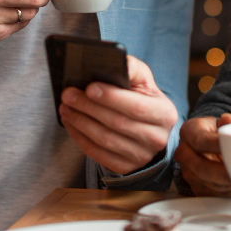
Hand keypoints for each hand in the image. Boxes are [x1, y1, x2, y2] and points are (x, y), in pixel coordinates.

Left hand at [59, 55, 179, 175]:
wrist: (148, 129)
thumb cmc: (143, 99)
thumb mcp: (145, 81)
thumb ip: (134, 69)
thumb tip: (121, 63)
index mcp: (165, 114)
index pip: (136, 107)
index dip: (112, 98)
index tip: (90, 87)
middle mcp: (157, 138)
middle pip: (117, 123)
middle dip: (89, 107)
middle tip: (68, 95)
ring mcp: (141, 156)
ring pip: (105, 140)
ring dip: (81, 122)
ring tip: (65, 107)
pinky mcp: (125, 167)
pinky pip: (98, 154)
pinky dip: (80, 138)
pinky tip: (71, 123)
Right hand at [174, 113, 230, 195]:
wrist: (210, 143)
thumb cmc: (219, 130)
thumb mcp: (225, 121)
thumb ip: (229, 121)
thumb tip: (228, 119)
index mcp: (188, 131)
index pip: (201, 141)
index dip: (219, 146)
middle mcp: (183, 153)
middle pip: (203, 168)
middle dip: (226, 172)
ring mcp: (187, 173)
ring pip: (209, 183)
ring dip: (229, 183)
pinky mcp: (196, 188)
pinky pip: (213, 194)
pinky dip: (229, 191)